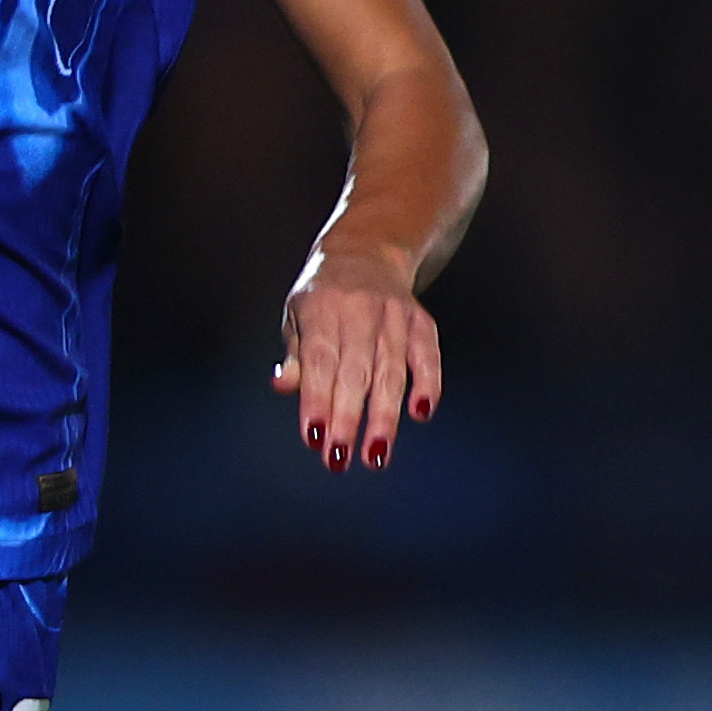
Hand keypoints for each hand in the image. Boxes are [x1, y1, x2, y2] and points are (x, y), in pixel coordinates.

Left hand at [272, 243, 441, 472]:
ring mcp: (394, 315)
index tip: (315, 437)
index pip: (319, 361)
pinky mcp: (421, 321)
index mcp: (322, 308)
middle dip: (347, 419)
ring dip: (384, 417)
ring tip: (376, 454)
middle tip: (339, 460)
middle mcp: (360, 310)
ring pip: (391, 371)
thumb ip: (295, 355)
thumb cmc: (323, 295)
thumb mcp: (297, 315)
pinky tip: (420, 413)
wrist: (366, 250)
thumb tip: (283, 385)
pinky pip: (428, 356)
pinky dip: (427, 384)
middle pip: (355, 372)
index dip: (316, 400)